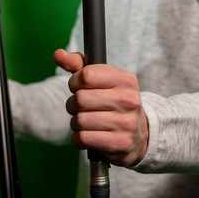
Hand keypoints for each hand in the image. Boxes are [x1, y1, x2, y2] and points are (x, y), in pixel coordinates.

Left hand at [54, 49, 148, 166]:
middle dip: (73, 104)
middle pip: (80, 99)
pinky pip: (83, 138)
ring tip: (85, 122)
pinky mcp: (120, 143)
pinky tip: (87, 135)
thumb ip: (79, 65)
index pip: (86, 75)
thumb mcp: (103, 80)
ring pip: (80, 120)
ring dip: (76, 123)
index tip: (78, 87)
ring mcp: (127, 123)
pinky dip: (78, 139)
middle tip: (80, 107)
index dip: (75, 82)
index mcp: (126, 80)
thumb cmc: (113, 102)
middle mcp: (129, 100)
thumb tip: (58, 54)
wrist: (139, 135)